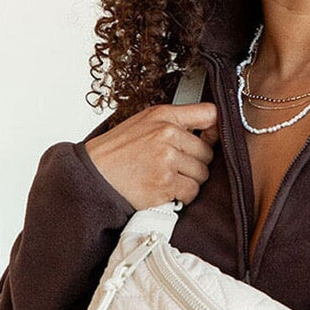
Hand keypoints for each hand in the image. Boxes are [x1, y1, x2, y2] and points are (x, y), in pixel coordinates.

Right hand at [85, 102, 218, 208]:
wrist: (93, 175)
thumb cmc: (117, 152)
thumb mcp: (143, 123)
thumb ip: (176, 122)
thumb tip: (212, 129)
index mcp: (164, 116)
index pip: (210, 113)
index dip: (216, 128)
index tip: (211, 138)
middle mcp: (167, 134)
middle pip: (208, 153)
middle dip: (195, 163)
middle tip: (174, 167)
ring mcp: (167, 160)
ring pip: (202, 174)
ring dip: (189, 181)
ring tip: (166, 178)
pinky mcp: (165, 183)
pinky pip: (191, 192)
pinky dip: (181, 196)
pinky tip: (165, 190)